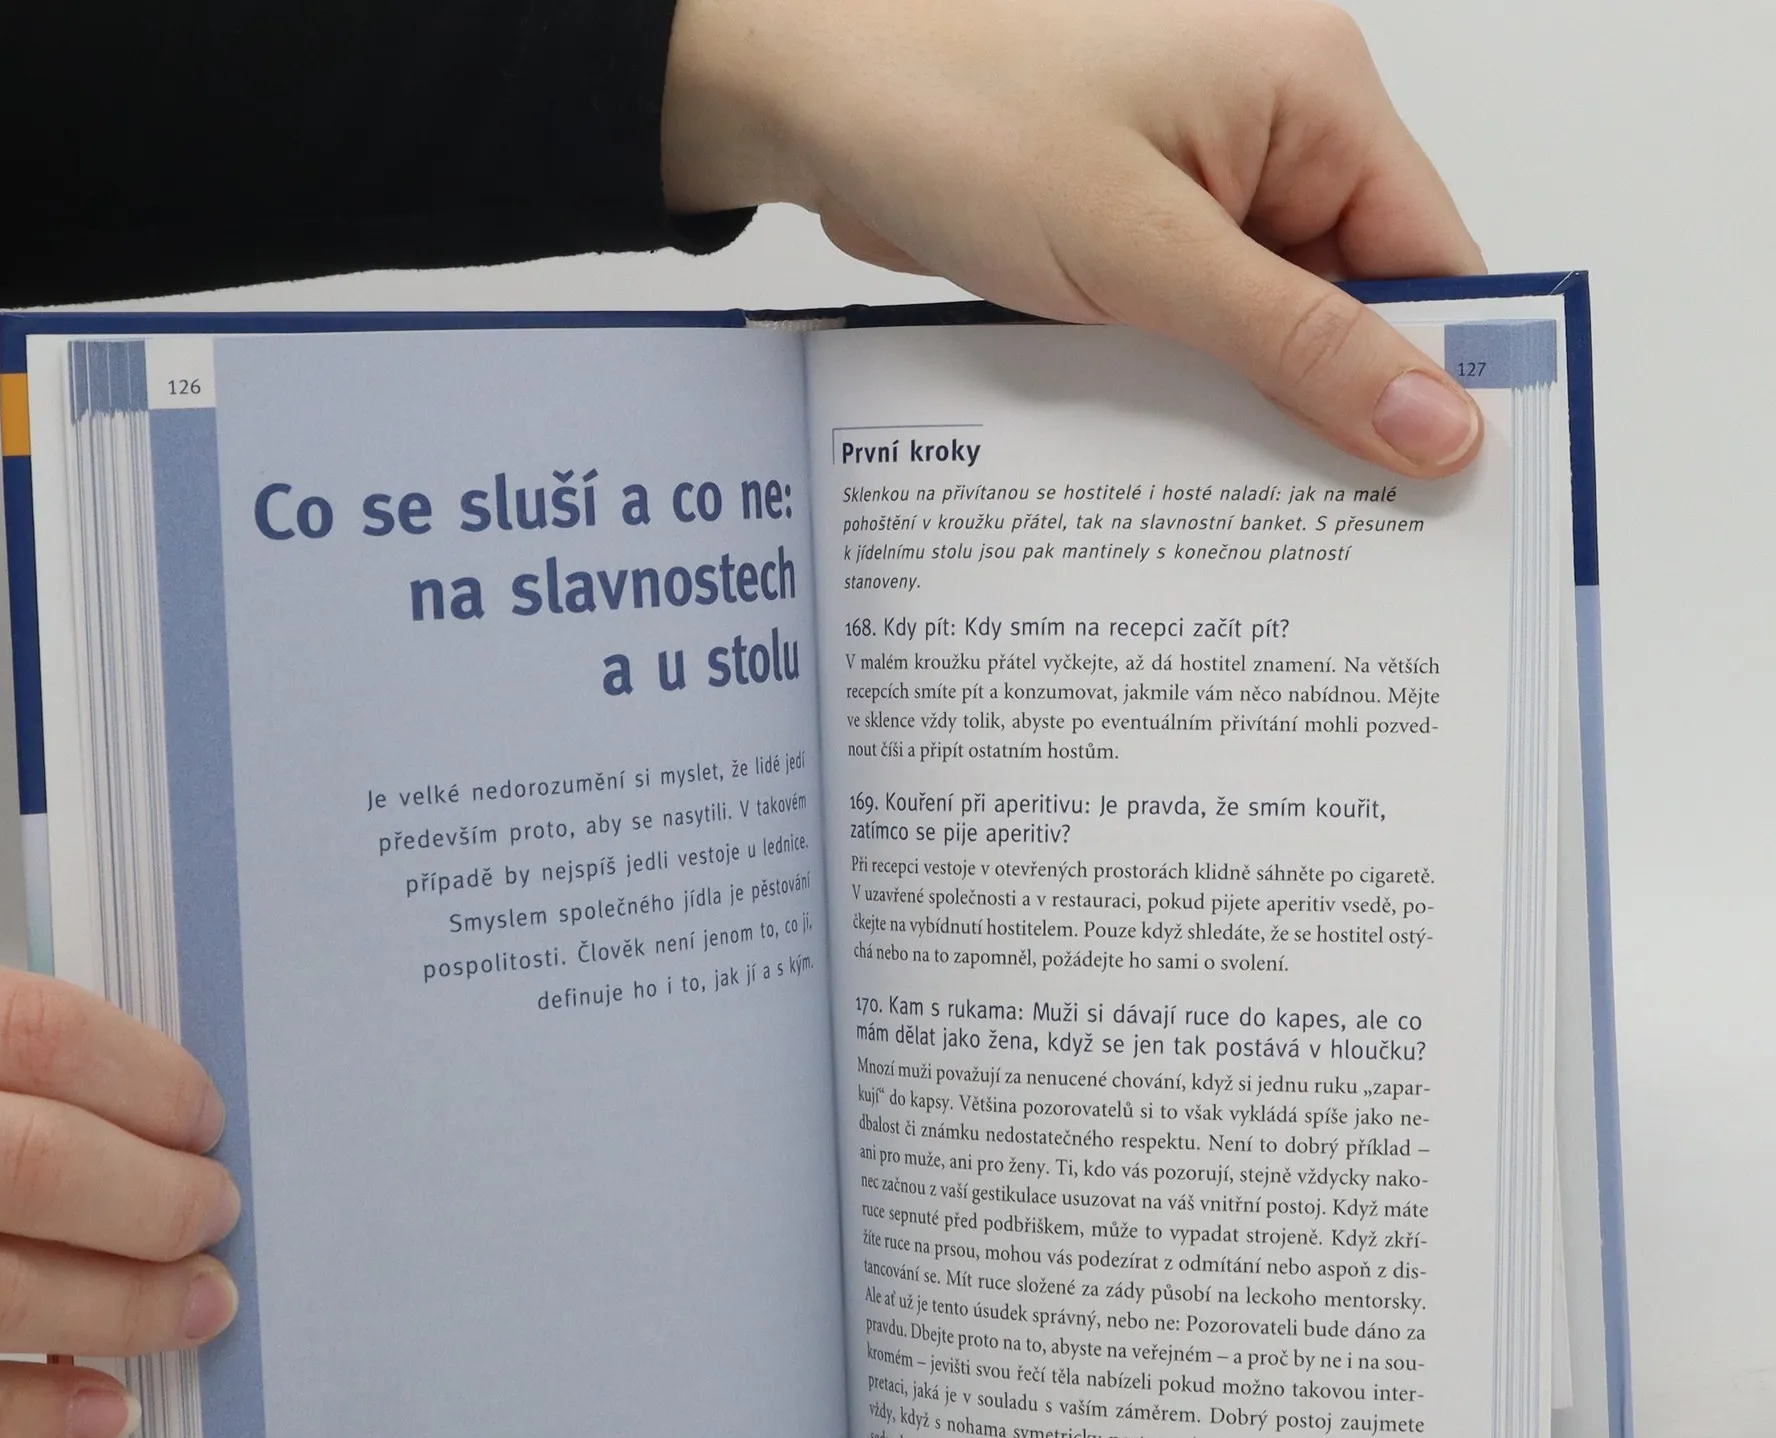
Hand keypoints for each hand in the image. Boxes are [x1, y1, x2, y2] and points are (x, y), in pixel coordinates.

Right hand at [0, 936, 238, 1437]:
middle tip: (216, 1217)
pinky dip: (9, 1419)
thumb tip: (112, 1106)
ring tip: (196, 1308)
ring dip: (115, 1308)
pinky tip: (96, 1409)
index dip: (144, 1082)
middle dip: (154, 1204)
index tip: (204, 1118)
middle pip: (25, 1166)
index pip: (23, 1034)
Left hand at [664, 0, 1484, 476]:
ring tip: (1238, 505)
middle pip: (1350, 296)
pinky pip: (1192, 316)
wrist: (811, 94)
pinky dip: (1183, 381)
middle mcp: (1271, 123)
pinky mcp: (1132, 218)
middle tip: (1328, 536)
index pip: (1429, 256)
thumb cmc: (960, 117)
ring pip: (1265, 319)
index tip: (1433, 495)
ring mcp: (1197, 173)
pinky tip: (1168, 451)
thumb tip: (1437, 421)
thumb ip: (1297, 343)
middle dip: (1331, 405)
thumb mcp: (1148, 252)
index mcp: (1312, 90)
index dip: (1435, 377)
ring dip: (1247, 403)